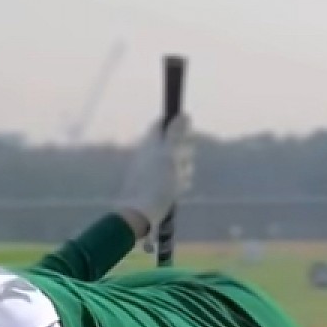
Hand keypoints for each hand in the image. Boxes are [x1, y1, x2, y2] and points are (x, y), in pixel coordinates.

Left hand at [114, 115, 194, 241]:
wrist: (140, 212)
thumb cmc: (156, 183)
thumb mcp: (169, 155)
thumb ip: (176, 134)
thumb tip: (183, 114)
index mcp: (150, 143)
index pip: (160, 124)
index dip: (175, 124)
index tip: (186, 134)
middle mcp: (148, 153)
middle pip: (172, 144)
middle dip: (183, 153)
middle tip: (181, 163)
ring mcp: (150, 169)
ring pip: (174, 162)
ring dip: (182, 169)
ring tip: (179, 181)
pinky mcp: (155, 184)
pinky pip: (172, 177)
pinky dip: (177, 181)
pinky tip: (178, 190)